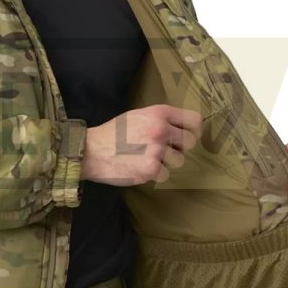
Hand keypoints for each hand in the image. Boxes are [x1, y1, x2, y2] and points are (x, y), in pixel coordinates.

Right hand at [82, 105, 201, 185]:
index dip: (194, 130)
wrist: (92, 151)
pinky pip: (165, 174)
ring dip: (166, 162)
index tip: (189, 136)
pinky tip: (140, 167)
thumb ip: (161, 119)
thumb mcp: (138, 115)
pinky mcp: (151, 169)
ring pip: (179, 160)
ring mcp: (157, 150)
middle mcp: (161, 129)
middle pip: (189, 142)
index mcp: (159, 113)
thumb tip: (182, 130)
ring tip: (147, 158)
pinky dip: (154, 174)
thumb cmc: (114, 133)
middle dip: (179, 148)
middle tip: (164, 150)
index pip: (194, 120)